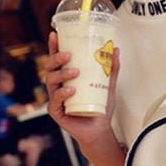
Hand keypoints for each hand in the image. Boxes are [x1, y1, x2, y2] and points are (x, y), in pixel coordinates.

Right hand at [44, 31, 119, 148]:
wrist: (99, 131)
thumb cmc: (100, 108)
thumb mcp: (108, 86)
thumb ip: (111, 69)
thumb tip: (115, 49)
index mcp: (66, 77)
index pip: (57, 59)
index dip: (54, 47)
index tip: (55, 34)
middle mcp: (58, 86)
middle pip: (50, 67)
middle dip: (56, 58)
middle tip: (68, 55)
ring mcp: (55, 99)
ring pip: (51, 82)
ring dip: (62, 74)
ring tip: (75, 72)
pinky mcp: (56, 112)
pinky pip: (56, 100)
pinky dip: (63, 94)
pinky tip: (71, 90)